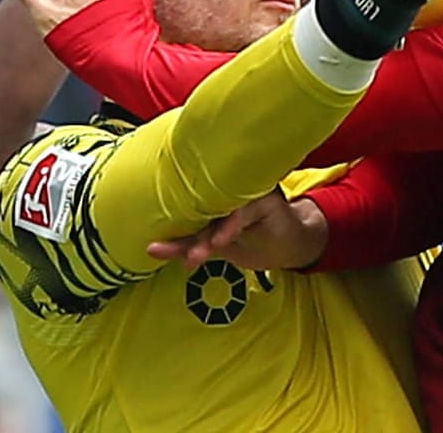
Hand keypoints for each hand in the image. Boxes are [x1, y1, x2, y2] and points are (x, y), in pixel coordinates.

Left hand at [146, 188, 329, 271]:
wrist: (293, 243)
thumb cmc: (251, 238)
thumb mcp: (214, 245)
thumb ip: (187, 244)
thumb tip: (150, 249)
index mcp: (213, 191)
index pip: (186, 205)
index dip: (168, 222)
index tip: (152, 245)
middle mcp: (229, 185)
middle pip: (200, 205)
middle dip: (184, 234)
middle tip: (164, 252)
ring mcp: (248, 190)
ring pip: (221, 210)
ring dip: (207, 236)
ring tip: (194, 256)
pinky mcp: (268, 198)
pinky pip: (245, 211)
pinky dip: (230, 227)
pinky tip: (219, 241)